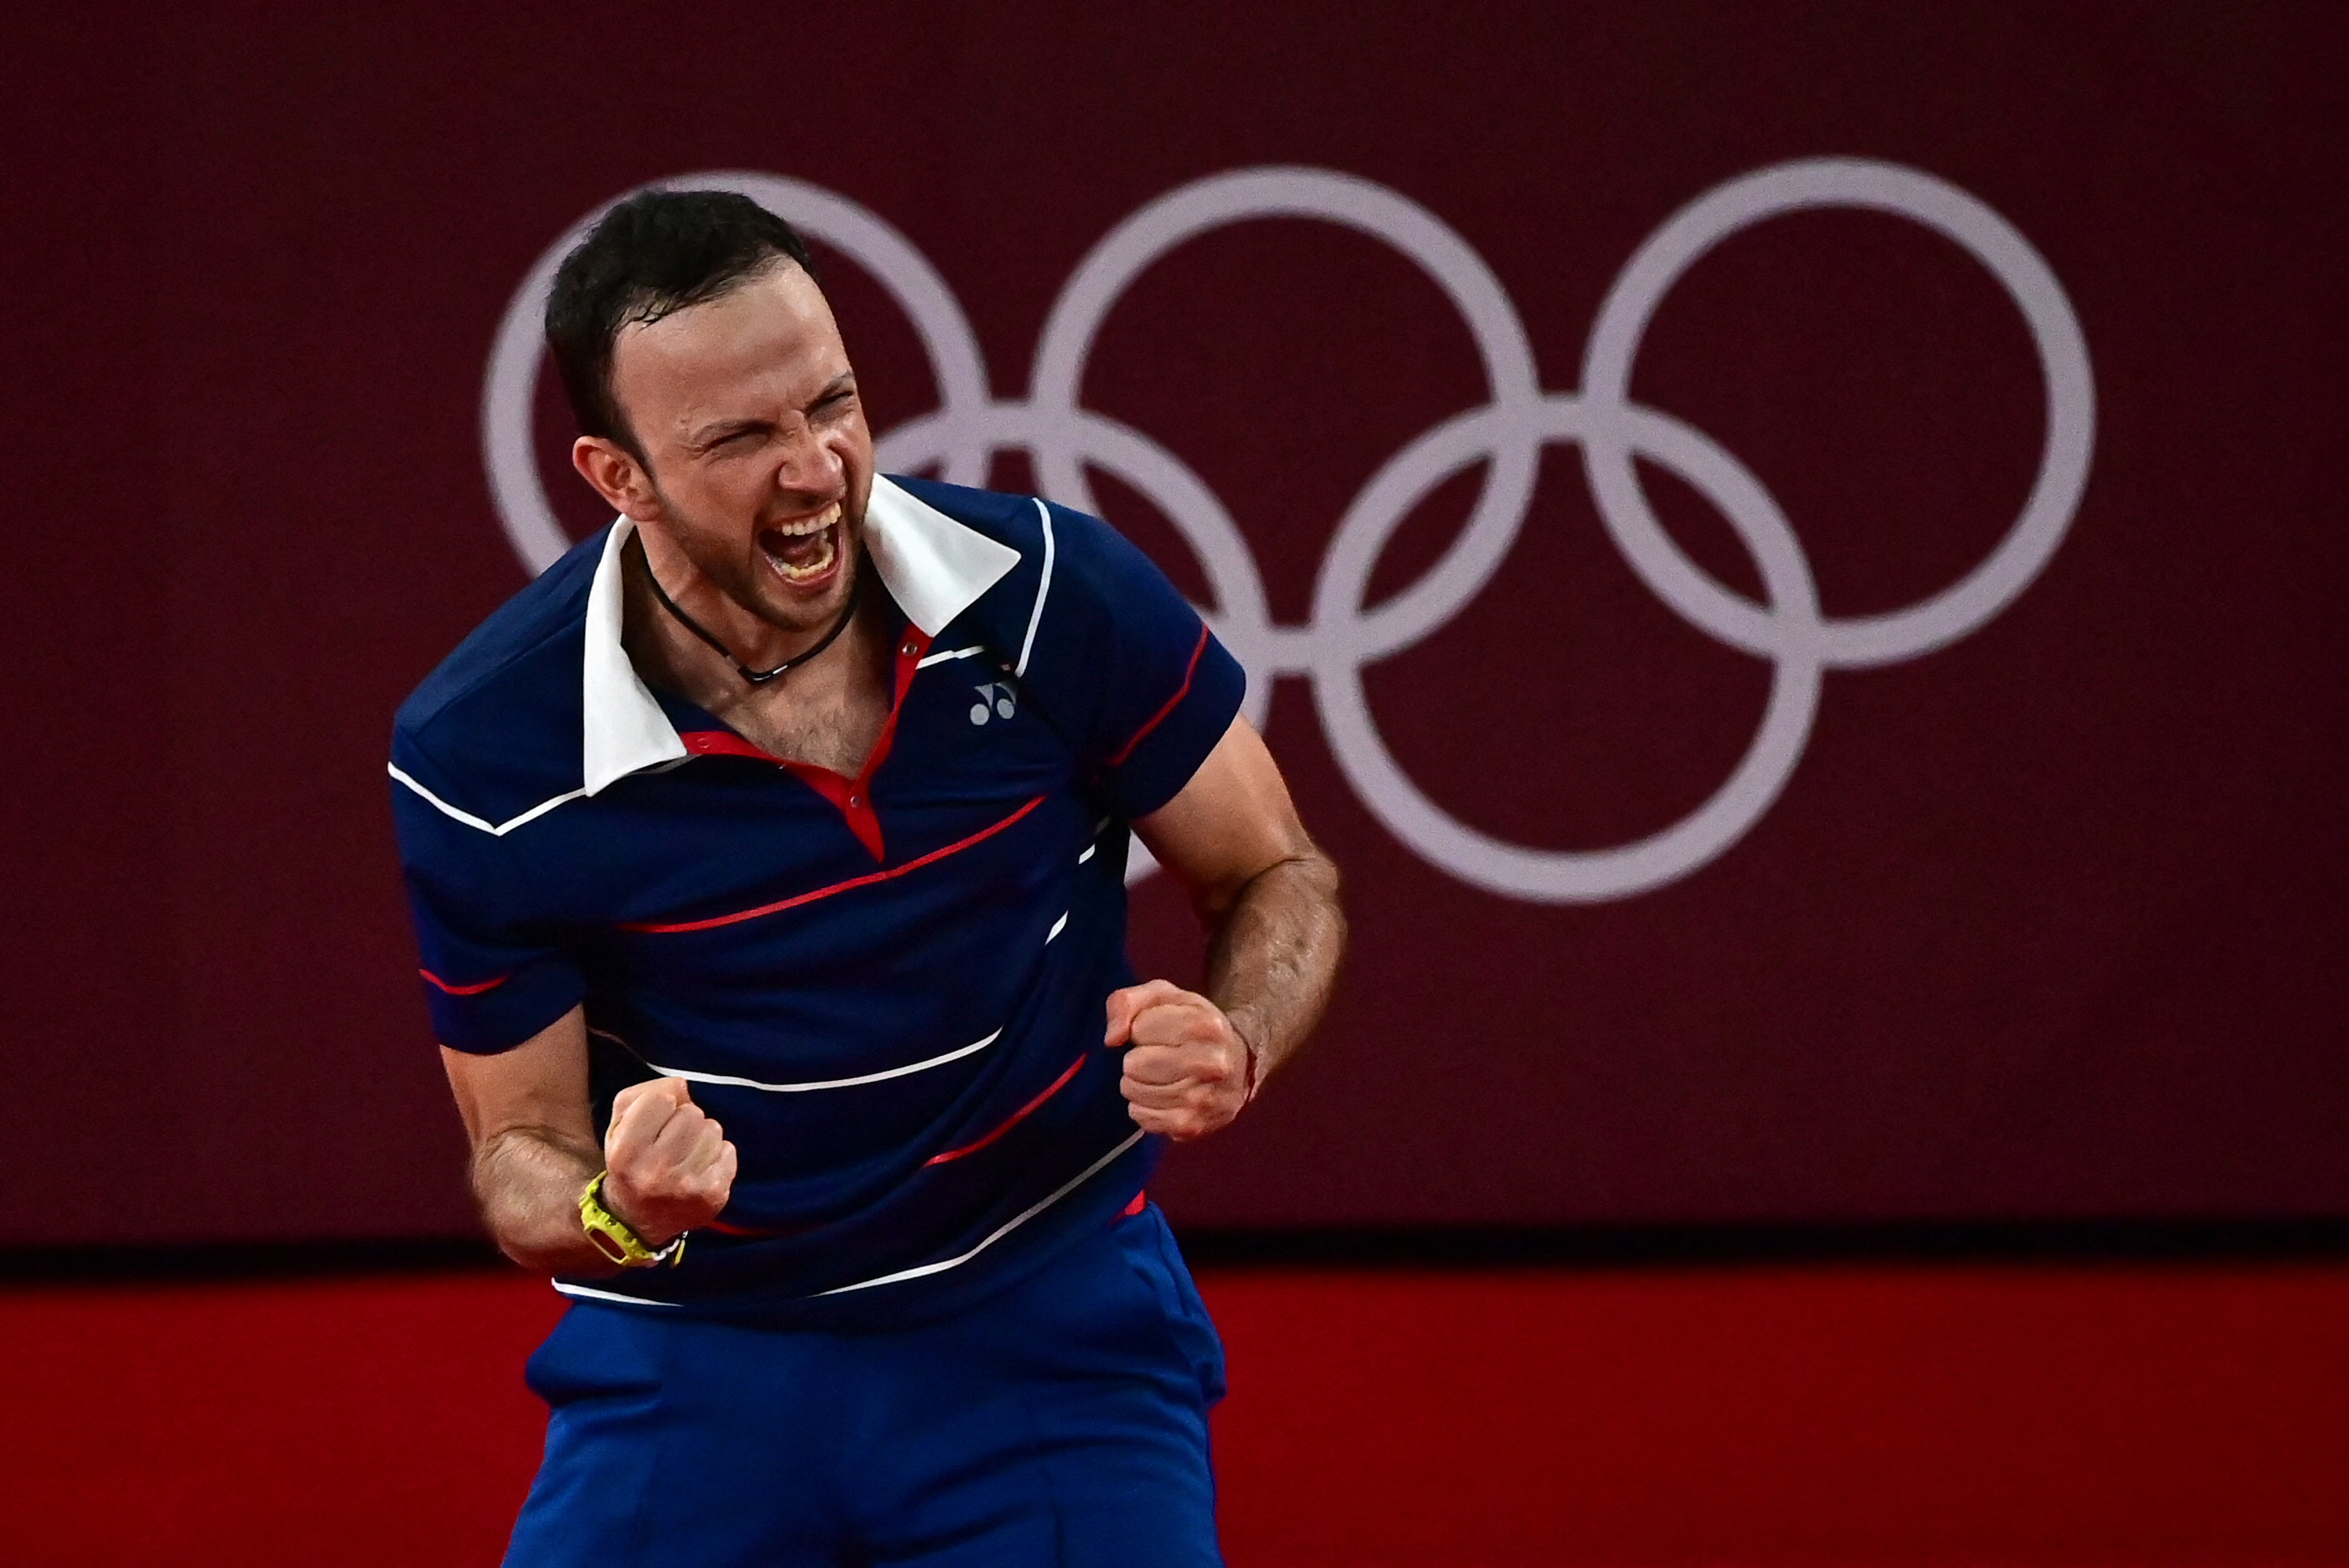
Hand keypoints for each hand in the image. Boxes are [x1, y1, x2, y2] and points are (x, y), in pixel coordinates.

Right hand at [600, 1077, 736, 1246]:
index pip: (661, 1099)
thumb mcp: (619, 1127)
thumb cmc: (631, 1163)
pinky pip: (728, 1150)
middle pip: (692, 1113)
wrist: (637, 1221)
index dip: (659, 1106)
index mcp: (625, 1153)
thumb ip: (643, 1095)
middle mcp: (655, 1172)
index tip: (653, 1122)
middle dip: (683, 1120)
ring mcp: (687, 1186)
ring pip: (713, 1129)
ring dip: (702, 1136)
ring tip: (686, 1154)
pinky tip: (700, 1168)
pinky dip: (717, 1155)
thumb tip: (682, 1085)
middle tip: (672, 1140)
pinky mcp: (713, 1196)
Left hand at [1104, 979, 1253, 1140]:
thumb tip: (1112, 1039)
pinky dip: (1142, 1107)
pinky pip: (1142, 1117)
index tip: (1158, 1032)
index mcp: (1206, 1026)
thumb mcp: (1163, 997)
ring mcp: (1205, 1099)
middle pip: (1134, 1065)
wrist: (1238, 1063)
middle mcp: (1212, 1064)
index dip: (1141, 1029)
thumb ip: (1127, 1002)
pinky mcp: (1193, 1126)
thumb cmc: (1192, 1025)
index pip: (1139, 1029)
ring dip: (1136, 1084)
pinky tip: (1159, 1096)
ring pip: (1135, 1092)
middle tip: (1153, 1057)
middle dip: (1135, 1059)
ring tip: (1155, 1076)